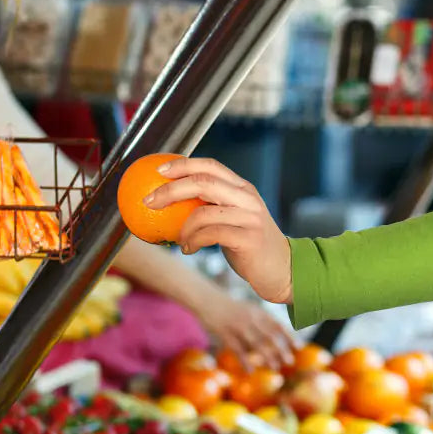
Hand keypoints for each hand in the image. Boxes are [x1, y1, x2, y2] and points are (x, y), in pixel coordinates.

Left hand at [146, 157, 292, 305]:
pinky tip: (188, 249)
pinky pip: (210, 235)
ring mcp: (250, 218)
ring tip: (178, 239)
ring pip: (203, 212)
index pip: (211, 166)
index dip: (183, 164)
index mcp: (243, 188)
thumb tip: (171, 200)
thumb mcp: (235, 218)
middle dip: (171, 190)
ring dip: (182, 227)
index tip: (158, 172)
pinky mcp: (249, 239)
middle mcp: (248, 199)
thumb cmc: (250, 245)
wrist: (282, 269)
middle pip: (203, 182)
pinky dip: (193, 241)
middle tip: (150, 201)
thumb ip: (212, 205)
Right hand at [193, 288, 296, 370]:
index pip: (278, 325)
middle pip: (269, 336)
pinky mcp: (224, 334)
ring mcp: (238, 326)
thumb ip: (263, 320)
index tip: (299, 347)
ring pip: (255, 344)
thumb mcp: (250, 309)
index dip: (289, 336)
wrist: (208, 300)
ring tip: (275, 368)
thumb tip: (278, 335)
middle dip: (281, 349)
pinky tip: (250, 371)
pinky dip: (244, 361)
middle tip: (290, 361)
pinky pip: (237, 349)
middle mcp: (251, 319)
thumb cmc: (231, 308)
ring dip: (267, 357)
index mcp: (258, 312)